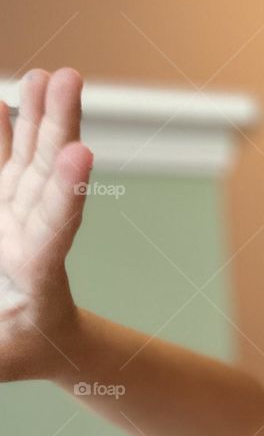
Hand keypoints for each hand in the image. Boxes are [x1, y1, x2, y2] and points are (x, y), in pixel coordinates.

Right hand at [0, 68, 93, 381]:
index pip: (56, 227)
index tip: (82, 155)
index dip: (67, 190)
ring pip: (33, 161)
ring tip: (50, 75)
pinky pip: (5, 167)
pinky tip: (2, 102)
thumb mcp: (1, 360)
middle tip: (70, 80)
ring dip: (40, 118)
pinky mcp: (6, 214)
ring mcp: (21, 219)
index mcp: (40, 274)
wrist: (44, 344)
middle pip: (50, 175)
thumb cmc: (19, 354)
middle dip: (59, 126)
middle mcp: (34, 236)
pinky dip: (3, 135)